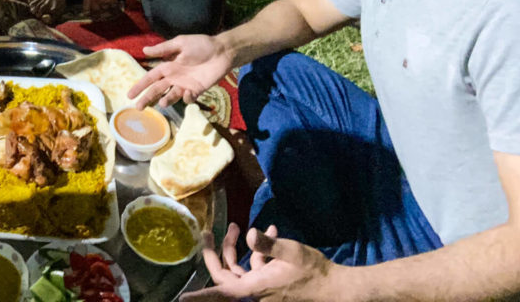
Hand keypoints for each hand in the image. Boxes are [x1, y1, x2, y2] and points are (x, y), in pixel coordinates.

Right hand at [129, 34, 232, 108]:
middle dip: (147, 98)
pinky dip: (186, 98)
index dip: (140, 86)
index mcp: (168, 66)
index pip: (150, 78)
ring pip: (171, 96)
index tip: (129, 95)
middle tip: (138, 108)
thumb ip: (163, 49)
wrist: (222, 51)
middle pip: (157, 90)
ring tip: (162, 103)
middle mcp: (174, 77)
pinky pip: (188, 98)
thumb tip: (144, 51)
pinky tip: (188, 93)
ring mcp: (185, 85)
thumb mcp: (180, 43)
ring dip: (166, 101)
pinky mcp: (197, 90)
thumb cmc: (201, 45)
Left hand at [180, 224, 341, 301]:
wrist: (337, 289)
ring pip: (240, 270)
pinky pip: (257, 269)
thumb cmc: (315, 272)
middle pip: (225, 274)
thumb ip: (269, 244)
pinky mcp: (273, 285)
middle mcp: (256, 291)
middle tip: (210, 231)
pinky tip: (269, 232)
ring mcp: (264, 289)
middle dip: (216, 252)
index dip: (201, 297)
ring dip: (237, 248)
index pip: (221, 291)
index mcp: (255, 287)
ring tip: (241, 226)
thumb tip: (251, 234)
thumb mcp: (293, 252)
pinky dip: (258, 253)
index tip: (182, 298)